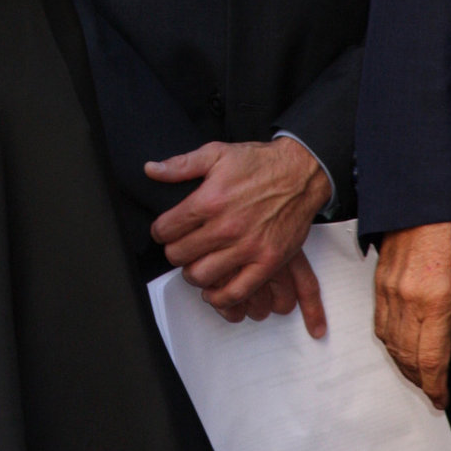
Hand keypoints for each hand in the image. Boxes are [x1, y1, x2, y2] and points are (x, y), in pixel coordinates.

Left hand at [145, 137, 331, 329]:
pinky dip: (220, 298)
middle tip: (179, 248)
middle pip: (180, 255)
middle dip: (174, 252)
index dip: (160, 231)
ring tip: (195, 265)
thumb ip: (180, 164)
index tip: (164, 231)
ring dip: (192, 273)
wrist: (300, 173)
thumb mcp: (215, 153)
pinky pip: (237, 292)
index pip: (166, 229)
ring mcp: (248, 247)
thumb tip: (150, 170)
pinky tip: (213, 291)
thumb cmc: (259, 163)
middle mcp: (226, 227)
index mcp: (209, 200)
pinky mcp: (268, 261)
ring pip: (202, 276)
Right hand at [374, 222, 450, 409]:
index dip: (434, 388)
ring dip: (401, 365)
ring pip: (388, 342)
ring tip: (414, 376)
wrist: (426, 202)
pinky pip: (378, 322)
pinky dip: (387, 342)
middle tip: (430, 392)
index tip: (440, 399)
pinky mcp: (379, 280)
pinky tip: (396, 348)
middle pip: (406, 357)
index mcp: (435, 302)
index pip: (430, 361)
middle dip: (418, 381)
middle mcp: (407, 299)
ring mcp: (389, 290)